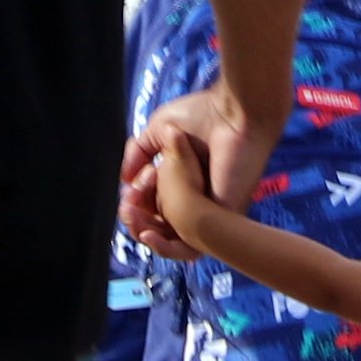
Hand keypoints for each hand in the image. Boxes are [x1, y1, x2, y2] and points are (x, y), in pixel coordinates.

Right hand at [129, 86, 281, 256]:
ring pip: (171, 240)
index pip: (153, 204)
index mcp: (183, 179)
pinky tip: (147, 231)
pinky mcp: (221, 219)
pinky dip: (165, 246)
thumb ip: (139, 153)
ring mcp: (209, 211)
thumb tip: (125, 179)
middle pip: (159, 224)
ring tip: (132, 213)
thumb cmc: (204, 115)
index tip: (138, 179)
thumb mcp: (160, 131)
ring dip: (144, 232)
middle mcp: (196, 197)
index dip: (137, 199)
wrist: (235, 114)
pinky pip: (191, 247)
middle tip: (129, 203)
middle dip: (136, 218)